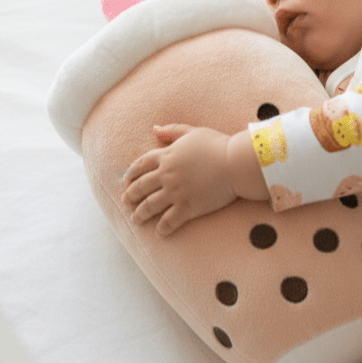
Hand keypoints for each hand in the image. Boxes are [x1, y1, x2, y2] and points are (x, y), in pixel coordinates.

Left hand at [122, 125, 236, 235]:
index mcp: (167, 156)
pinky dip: (161, 229)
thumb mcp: (193, 132)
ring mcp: (175, 192)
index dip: (131, 173)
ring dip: (140, 214)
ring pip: (150, 206)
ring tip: (136, 219)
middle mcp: (167, 175)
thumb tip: (154, 129)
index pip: (141, 165)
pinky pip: (169, 221)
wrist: (235, 163)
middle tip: (126, 202)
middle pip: (141, 187)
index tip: (127, 180)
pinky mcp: (187, 207)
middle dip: (131, 195)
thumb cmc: (218, 145)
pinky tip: (159, 233)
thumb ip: (172, 131)